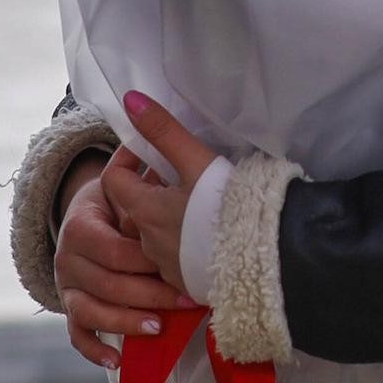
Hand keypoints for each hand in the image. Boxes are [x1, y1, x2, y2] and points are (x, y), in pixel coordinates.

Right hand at [53, 155, 181, 372]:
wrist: (84, 220)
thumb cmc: (115, 203)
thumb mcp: (120, 183)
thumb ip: (134, 169)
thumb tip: (154, 138)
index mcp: (80, 226)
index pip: (111, 250)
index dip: (144, 260)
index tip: (177, 265)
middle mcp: (67, 259)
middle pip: (106, 284)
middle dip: (147, 295)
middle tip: (184, 301)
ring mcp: (67, 287)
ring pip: (90, 312)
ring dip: (125, 322)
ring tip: (158, 328)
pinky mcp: (71, 309)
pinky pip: (77, 334)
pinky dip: (94, 350)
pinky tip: (118, 361)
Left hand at [103, 92, 222, 295]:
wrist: (269, 259)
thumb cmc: (231, 209)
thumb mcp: (197, 162)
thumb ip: (164, 130)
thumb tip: (130, 99)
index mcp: (145, 212)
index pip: (113, 179)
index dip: (126, 158)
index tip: (149, 149)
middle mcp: (149, 243)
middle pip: (136, 207)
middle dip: (152, 187)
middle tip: (182, 171)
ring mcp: (168, 267)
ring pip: (156, 233)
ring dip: (169, 215)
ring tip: (200, 200)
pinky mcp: (189, 283)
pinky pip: (176, 257)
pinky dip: (185, 241)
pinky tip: (211, 232)